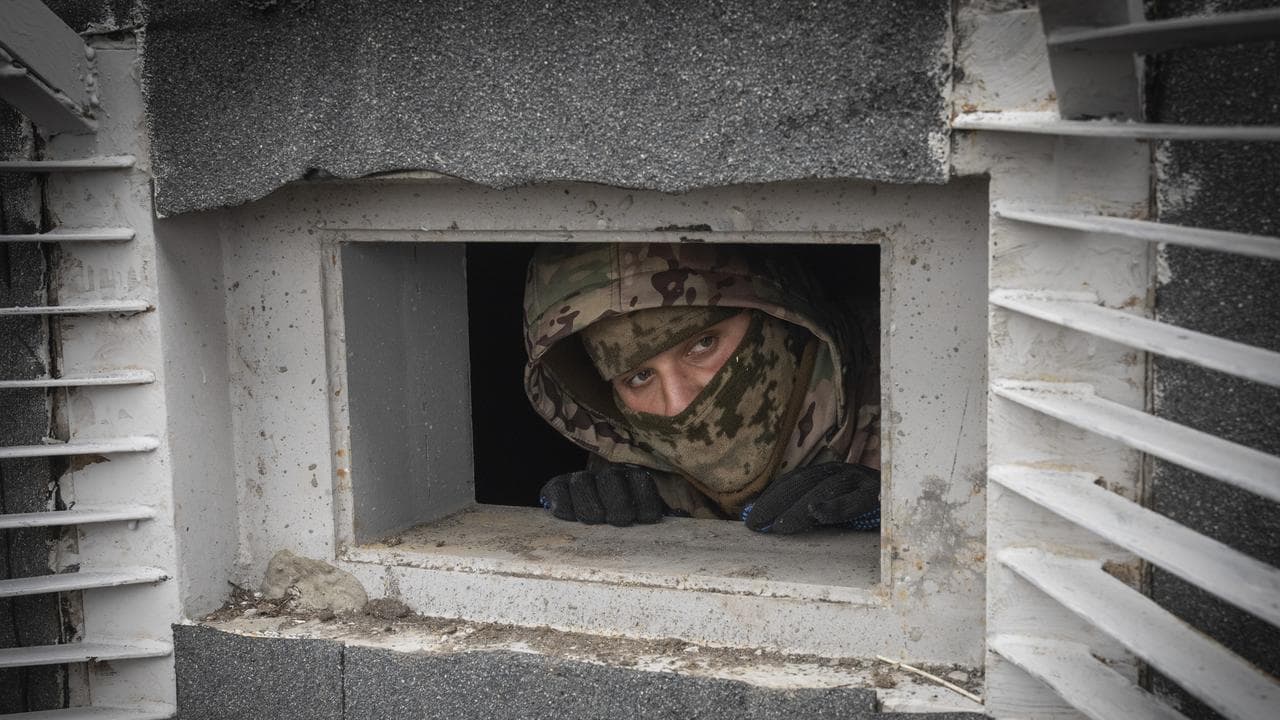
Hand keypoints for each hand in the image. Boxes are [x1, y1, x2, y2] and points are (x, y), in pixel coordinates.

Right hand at [539, 463, 664, 526]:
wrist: (594, 518)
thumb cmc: (629, 521)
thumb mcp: (650, 516)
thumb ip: (669, 514)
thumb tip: (683, 517)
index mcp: (633, 479)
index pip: (640, 481)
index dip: (645, 499)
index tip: (647, 519)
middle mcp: (607, 475)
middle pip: (610, 479)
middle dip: (617, 501)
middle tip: (619, 520)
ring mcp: (581, 480)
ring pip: (582, 482)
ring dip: (589, 503)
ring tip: (595, 520)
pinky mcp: (558, 488)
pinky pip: (556, 489)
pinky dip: (561, 501)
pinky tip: (566, 515)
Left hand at [742, 462, 878, 533]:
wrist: (917, 505)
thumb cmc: (872, 514)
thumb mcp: (838, 512)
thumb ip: (809, 514)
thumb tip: (768, 522)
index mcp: (832, 475)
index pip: (795, 482)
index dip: (771, 497)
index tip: (750, 518)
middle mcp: (845, 472)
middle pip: (804, 483)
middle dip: (776, 503)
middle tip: (755, 525)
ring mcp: (863, 480)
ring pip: (826, 489)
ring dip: (800, 509)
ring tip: (780, 526)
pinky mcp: (881, 493)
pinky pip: (857, 499)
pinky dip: (836, 506)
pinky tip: (819, 513)